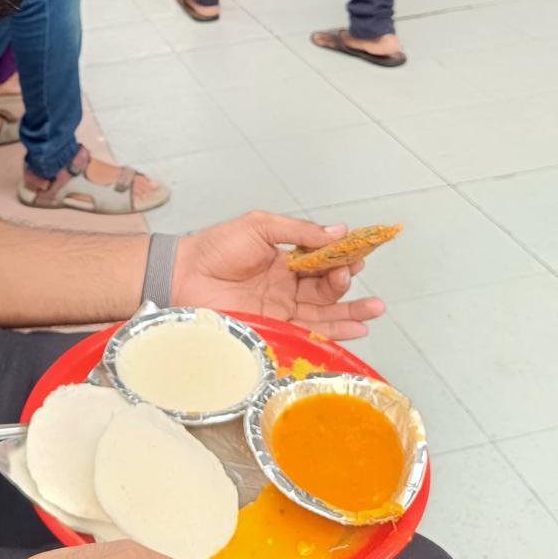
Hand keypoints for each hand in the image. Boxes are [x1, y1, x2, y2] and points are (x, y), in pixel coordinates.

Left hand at [172, 212, 384, 340]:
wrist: (182, 275)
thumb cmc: (216, 247)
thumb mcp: (260, 226)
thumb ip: (299, 231)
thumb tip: (338, 230)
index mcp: (285, 260)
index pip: (322, 259)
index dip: (343, 256)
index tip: (361, 251)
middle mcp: (287, 286)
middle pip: (327, 288)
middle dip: (346, 282)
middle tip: (354, 273)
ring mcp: (282, 309)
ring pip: (325, 312)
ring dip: (352, 311)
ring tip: (375, 308)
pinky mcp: (274, 329)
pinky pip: (310, 332)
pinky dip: (335, 332)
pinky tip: (358, 330)